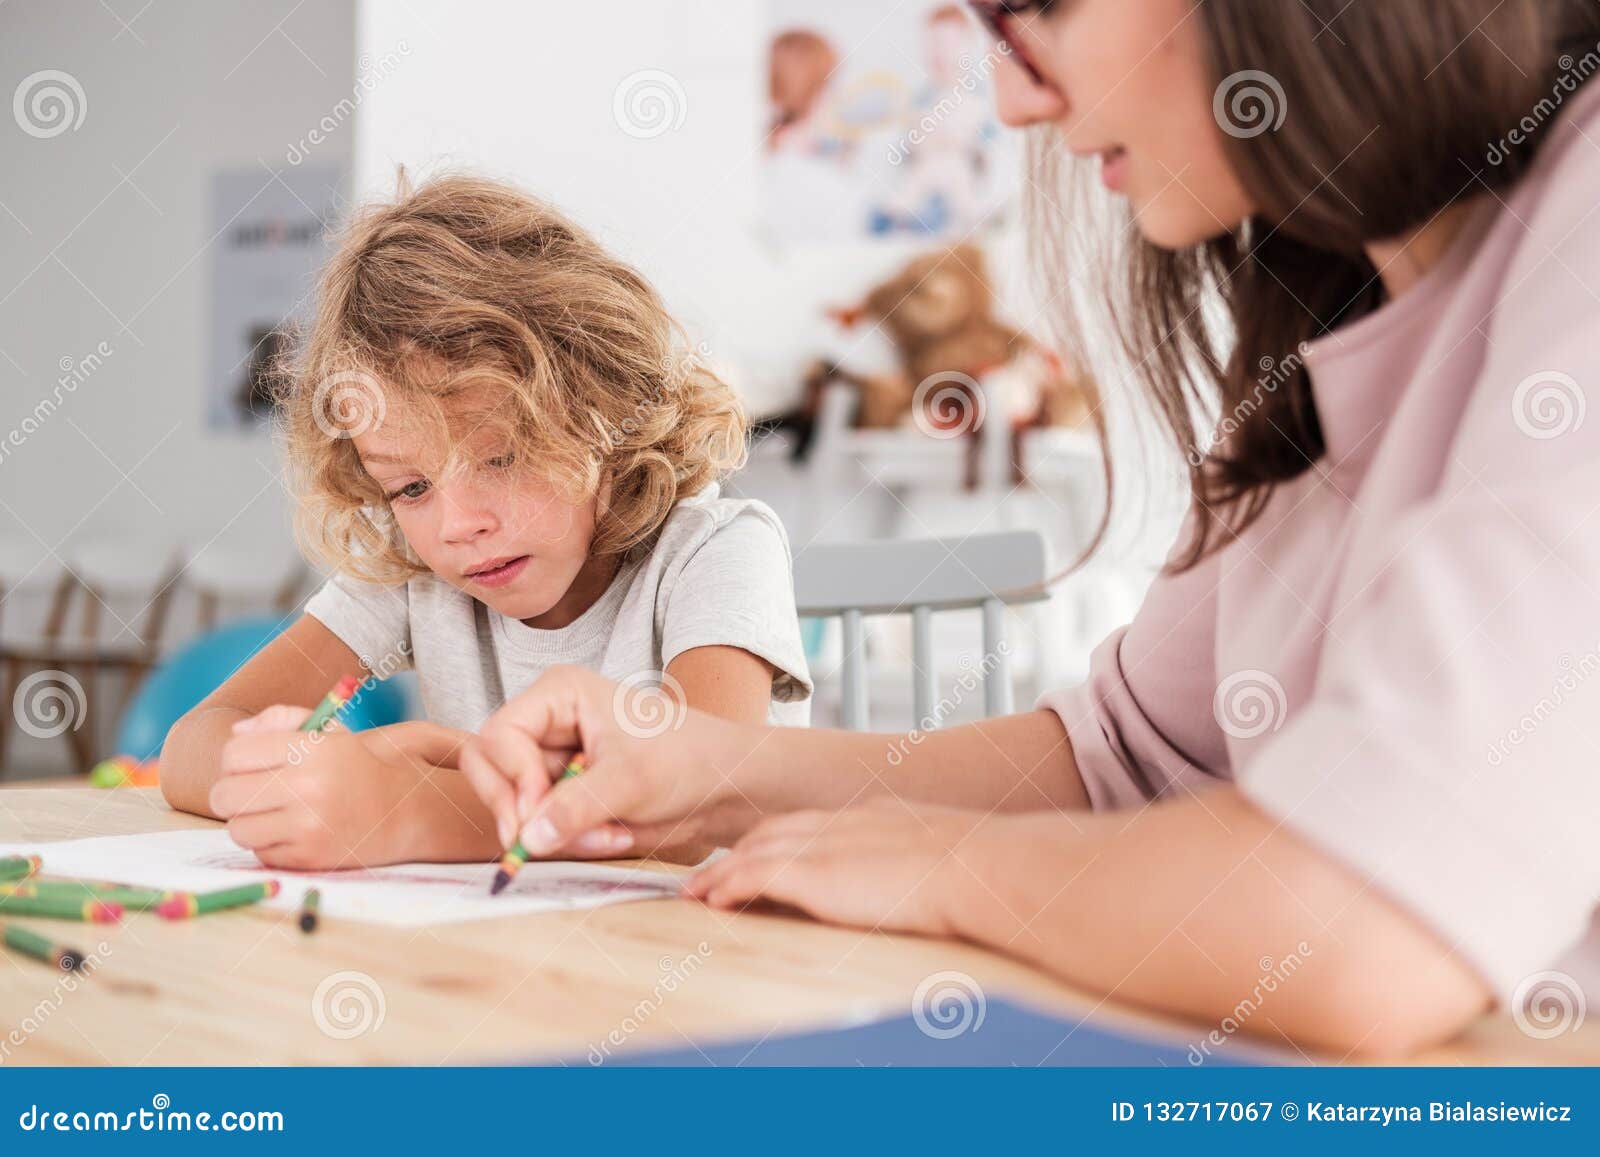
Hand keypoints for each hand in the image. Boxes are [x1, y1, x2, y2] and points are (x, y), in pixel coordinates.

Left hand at [211, 716, 430, 869]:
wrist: (403, 812)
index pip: (234, 753)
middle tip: (252, 793)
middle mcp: (309, 786)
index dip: (235, 761)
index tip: (250, 766)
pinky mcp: (309, 857)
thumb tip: (237, 732)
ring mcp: (308, 825)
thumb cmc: (357, 769)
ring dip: (249, 823)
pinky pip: (259, 853)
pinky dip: (269, 844)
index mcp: (312, 748)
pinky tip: (293, 832)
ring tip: (273, 815)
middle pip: (224, 795)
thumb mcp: (329, 733)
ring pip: (237, 829)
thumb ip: (282, 720)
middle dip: (231, 794)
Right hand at [459, 665, 754, 860]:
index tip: (535, 814)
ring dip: (551, 831)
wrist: (726, 786)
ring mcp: (552, 759)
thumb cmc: (689, 760)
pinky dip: (568, 839)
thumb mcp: (631, 782)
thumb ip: (575, 808)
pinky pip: (539, 824)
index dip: (510, 778)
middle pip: (489, 767)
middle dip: (517, 810)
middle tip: (539, 843)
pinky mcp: (563, 792)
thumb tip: (527, 839)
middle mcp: (547, 722)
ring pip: (513, 804)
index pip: (497, 736)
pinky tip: (612, 835)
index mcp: (558, 694)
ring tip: (606, 835)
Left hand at [684, 799, 996, 936]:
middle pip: (771, 831)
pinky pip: (754, 875)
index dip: (775, 840)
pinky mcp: (814, 872)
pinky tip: (712, 899)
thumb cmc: (972, 868)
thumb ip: (911, 861)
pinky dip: (729, 884)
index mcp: (869, 818)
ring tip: (696, 891)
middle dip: (737, 852)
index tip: (754, 855)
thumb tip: (917, 880)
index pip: (807, 824)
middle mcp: (839, 823)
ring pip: (754, 851)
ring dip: (720, 872)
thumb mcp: (936, 853)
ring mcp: (824, 844)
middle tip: (710, 874)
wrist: (976, 866)